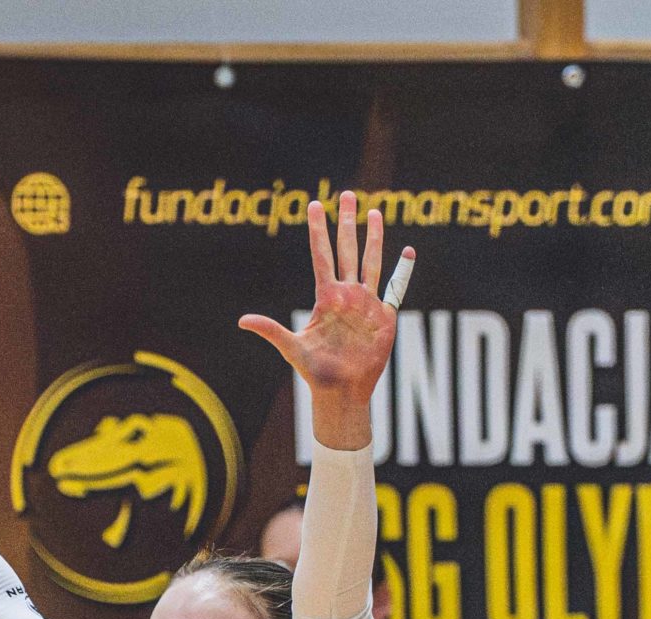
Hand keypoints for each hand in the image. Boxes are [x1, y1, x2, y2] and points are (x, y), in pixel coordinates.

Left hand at [239, 193, 406, 409]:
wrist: (342, 391)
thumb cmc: (316, 372)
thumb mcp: (292, 348)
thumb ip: (271, 330)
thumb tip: (243, 321)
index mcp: (325, 296)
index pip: (321, 254)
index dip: (318, 230)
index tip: (315, 205)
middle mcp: (346, 295)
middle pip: (347, 250)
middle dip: (347, 222)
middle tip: (348, 195)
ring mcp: (366, 304)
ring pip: (371, 262)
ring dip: (374, 238)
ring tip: (374, 213)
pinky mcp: (384, 317)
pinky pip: (395, 289)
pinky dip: (402, 271)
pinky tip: (408, 252)